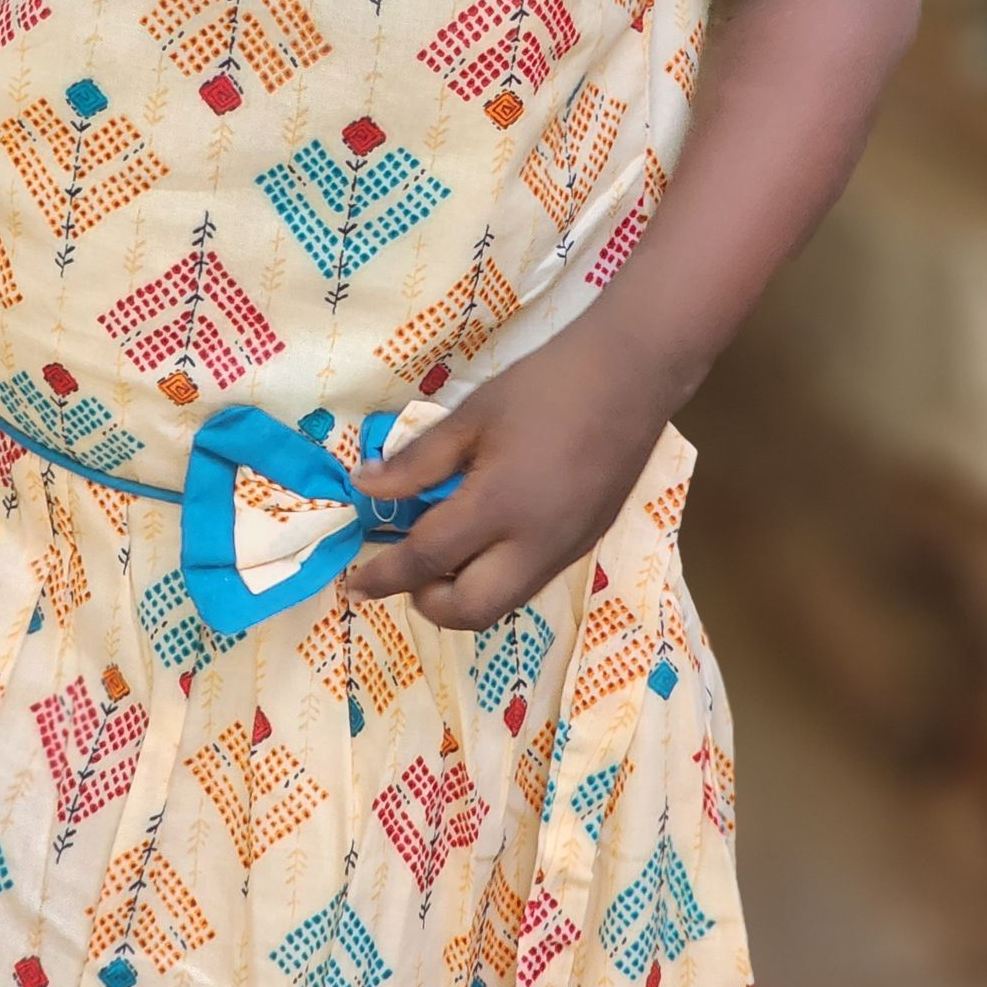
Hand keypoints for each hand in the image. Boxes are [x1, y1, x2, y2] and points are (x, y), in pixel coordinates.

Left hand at [342, 310, 682, 629]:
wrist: (630, 375)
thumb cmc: (544, 386)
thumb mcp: (472, 416)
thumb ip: (418, 460)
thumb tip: (368, 488)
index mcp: (499, 508)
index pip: (427, 559)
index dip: (385, 576)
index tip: (355, 585)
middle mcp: (534, 545)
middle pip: (470, 610)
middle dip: (427, 603)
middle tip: (403, 572)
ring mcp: (565, 550)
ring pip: (504, 603)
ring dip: (463, 596)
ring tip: (440, 557)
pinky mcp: (586, 543)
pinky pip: (530, 581)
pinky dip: (496, 578)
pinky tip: (486, 539)